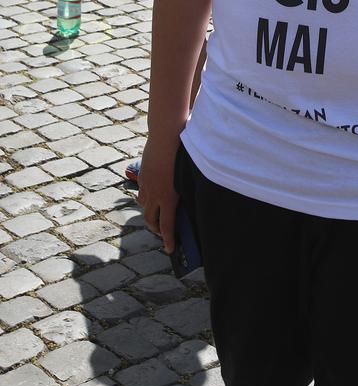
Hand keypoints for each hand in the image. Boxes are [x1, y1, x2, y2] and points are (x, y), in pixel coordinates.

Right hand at [137, 136, 179, 252]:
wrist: (166, 135)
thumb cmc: (183, 154)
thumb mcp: (188, 176)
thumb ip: (187, 191)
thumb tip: (188, 203)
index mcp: (169, 196)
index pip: (168, 226)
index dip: (169, 240)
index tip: (170, 250)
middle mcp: (155, 194)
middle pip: (152, 221)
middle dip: (157, 231)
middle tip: (164, 234)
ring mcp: (146, 185)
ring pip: (145, 208)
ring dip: (151, 216)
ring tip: (158, 217)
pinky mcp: (143, 176)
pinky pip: (142, 195)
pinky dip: (146, 201)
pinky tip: (152, 198)